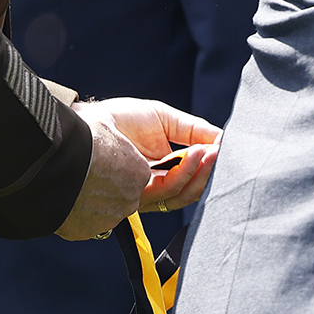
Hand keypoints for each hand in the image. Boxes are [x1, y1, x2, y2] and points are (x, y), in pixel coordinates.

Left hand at [54, 99, 221, 240]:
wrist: (90, 121)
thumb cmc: (119, 119)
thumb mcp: (164, 119)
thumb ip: (194, 130)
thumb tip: (222, 139)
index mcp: (161, 169)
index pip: (192, 176)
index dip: (209, 166)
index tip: (224, 151)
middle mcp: (154, 185)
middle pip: (192, 190)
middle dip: (210, 171)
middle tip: (224, 153)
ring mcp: (145, 193)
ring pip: (184, 194)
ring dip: (203, 172)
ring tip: (214, 151)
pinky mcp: (136, 195)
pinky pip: (169, 190)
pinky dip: (187, 172)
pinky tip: (197, 155)